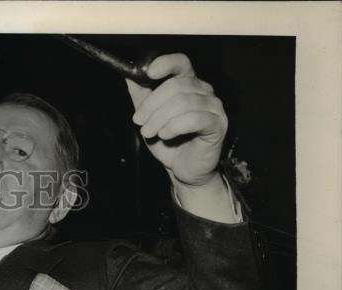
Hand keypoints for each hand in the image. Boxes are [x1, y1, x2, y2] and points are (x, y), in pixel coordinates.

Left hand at [127, 53, 227, 187]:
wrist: (182, 169)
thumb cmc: (168, 142)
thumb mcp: (149, 118)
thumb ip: (141, 96)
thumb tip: (129, 76)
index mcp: (188, 84)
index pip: (181, 63)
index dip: (166, 63)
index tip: (149, 72)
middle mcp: (204, 91)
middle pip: (177, 85)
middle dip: (152, 104)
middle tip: (139, 121)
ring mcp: (214, 107)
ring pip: (184, 102)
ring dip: (160, 119)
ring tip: (149, 132)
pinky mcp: (218, 124)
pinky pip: (195, 118)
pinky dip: (175, 126)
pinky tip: (165, 135)